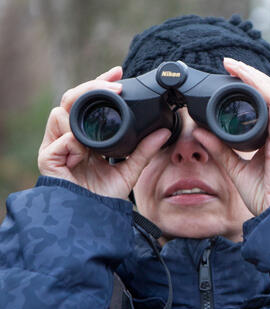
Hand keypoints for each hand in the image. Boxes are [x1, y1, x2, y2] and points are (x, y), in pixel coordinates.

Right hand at [38, 66, 170, 199]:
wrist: (92, 219)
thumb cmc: (105, 196)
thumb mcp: (130, 169)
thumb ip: (145, 150)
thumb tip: (165, 131)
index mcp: (85, 135)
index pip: (88, 101)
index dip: (100, 83)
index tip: (119, 72)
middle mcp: (68, 136)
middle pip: (72, 98)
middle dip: (92, 86)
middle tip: (114, 84)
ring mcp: (56, 146)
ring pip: (60, 113)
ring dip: (82, 115)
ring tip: (103, 124)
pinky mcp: (48, 159)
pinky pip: (59, 141)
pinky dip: (73, 142)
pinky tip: (85, 150)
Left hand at [192, 58, 269, 215]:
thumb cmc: (265, 194)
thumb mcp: (235, 167)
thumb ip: (219, 148)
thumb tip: (198, 131)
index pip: (263, 102)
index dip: (247, 85)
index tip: (229, 72)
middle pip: (269, 94)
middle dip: (250, 76)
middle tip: (229, 63)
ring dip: (257, 81)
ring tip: (240, 68)